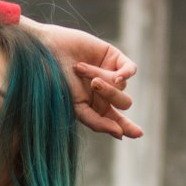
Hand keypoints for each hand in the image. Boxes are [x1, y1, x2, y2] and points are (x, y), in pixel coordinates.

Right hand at [20, 17, 142, 140]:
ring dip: (104, 79)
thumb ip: (97, 122)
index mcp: (96, 108)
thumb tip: (120, 134)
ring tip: (81, 69)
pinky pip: (130, 69)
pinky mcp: (113, 57)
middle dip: (111, 95)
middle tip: (93, 84)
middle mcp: (104, 93)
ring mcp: (109, 74)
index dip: (129, 128)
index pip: (118, 122)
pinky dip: (127, 72)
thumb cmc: (57, 81)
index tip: (138, 133)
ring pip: (122, 85)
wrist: (47, 51)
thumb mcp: (76, 107)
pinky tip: (119, 74)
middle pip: (123, 103)